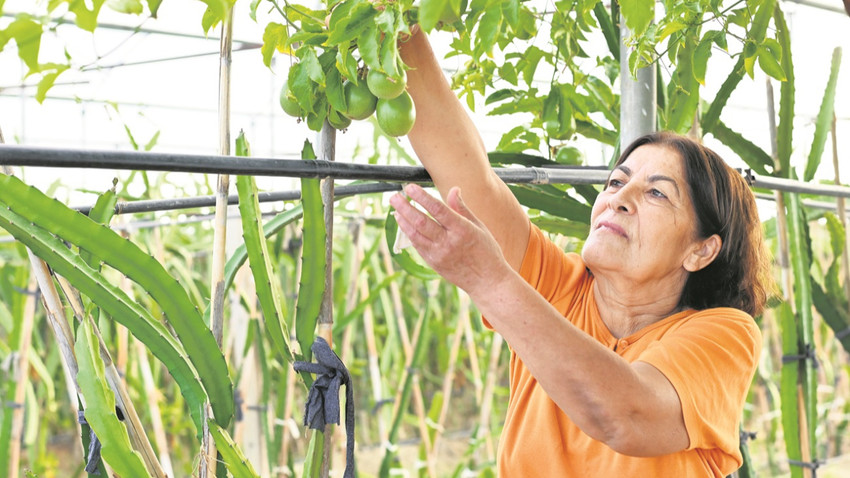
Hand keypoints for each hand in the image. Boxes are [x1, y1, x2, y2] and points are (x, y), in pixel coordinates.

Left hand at [388, 184, 511, 296]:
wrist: (487, 281)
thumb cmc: (486, 251)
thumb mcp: (479, 226)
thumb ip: (462, 208)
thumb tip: (454, 189)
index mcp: (462, 230)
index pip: (438, 209)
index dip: (422, 197)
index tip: (410, 187)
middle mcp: (449, 242)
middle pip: (421, 222)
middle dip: (405, 207)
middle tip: (394, 197)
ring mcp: (439, 254)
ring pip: (415, 234)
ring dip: (403, 220)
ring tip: (395, 209)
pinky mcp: (433, 263)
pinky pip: (417, 246)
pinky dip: (409, 233)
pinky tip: (404, 224)